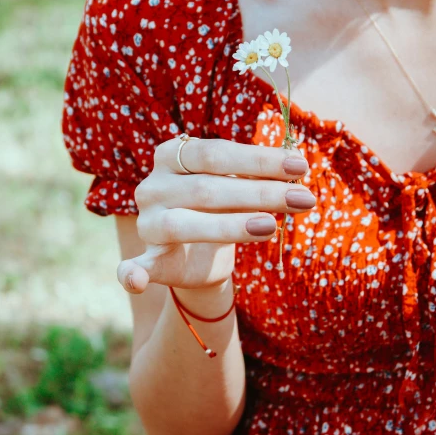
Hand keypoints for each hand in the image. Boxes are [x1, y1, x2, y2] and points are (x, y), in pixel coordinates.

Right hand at [116, 137, 315, 293]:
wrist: (198, 253)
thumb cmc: (220, 205)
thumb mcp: (235, 184)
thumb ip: (254, 175)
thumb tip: (297, 165)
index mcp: (171, 156)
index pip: (216, 153)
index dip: (259, 159)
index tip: (301, 166)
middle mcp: (153, 186)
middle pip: (208, 188)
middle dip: (261, 192)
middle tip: (304, 199)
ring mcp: (147, 224)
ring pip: (184, 224)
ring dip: (230, 226)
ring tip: (272, 226)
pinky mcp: (147, 260)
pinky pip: (132, 268)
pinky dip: (130, 275)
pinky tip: (135, 281)